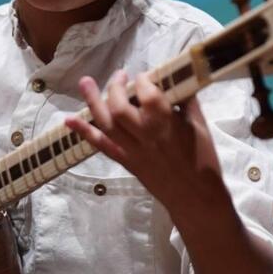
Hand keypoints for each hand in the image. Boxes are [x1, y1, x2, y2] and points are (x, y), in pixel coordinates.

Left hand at [64, 70, 227, 217]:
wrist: (195, 197)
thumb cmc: (203, 159)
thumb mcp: (200, 126)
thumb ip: (187, 102)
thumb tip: (178, 83)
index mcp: (166, 122)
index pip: (146, 92)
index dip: (142, 79)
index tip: (144, 76)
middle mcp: (144, 134)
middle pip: (120, 105)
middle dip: (116, 86)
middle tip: (121, 76)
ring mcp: (132, 149)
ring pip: (106, 122)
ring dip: (93, 101)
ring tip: (85, 82)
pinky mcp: (125, 161)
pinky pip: (101, 145)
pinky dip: (84, 132)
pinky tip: (69, 120)